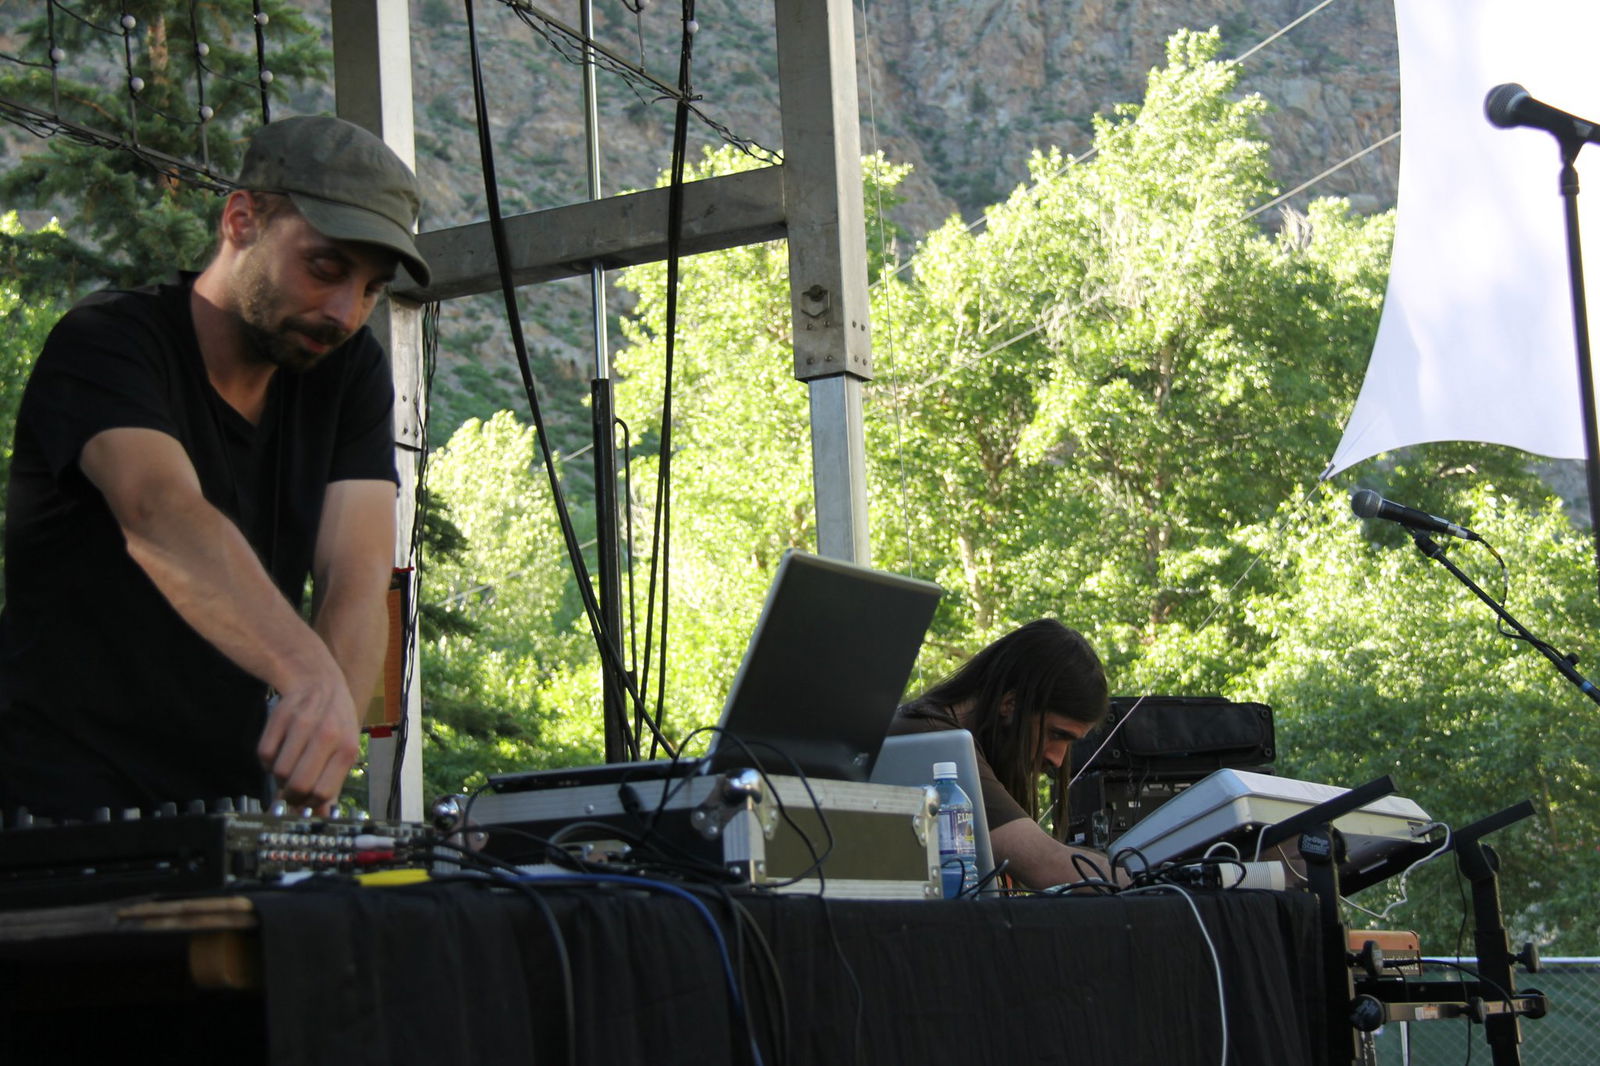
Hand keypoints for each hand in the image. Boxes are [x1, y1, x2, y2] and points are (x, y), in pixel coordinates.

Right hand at [256, 673, 360, 814]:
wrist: (319, 682)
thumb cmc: (335, 722)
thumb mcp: (345, 749)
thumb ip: (333, 783)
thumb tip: (321, 816)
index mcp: (347, 749)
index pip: (324, 792)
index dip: (310, 802)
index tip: (305, 800)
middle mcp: (327, 736)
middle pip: (298, 785)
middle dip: (291, 794)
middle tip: (290, 790)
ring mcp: (302, 726)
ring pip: (279, 772)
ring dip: (279, 776)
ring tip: (289, 764)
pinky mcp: (279, 718)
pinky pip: (264, 755)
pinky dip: (267, 759)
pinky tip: (279, 749)